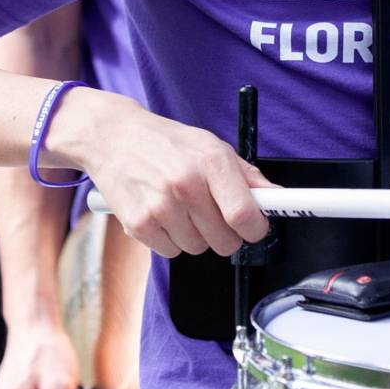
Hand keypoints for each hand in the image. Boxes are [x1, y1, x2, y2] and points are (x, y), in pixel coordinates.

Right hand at [47, 91, 272, 257]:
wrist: (112, 136)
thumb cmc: (167, 142)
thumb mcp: (211, 146)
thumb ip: (246, 175)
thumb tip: (276, 198)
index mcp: (211, 162)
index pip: (245, 215)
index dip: (256, 229)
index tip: (255, 227)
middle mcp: (186, 184)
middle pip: (225, 241)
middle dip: (225, 234)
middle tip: (213, 215)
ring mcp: (161, 206)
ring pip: (198, 248)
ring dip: (195, 235)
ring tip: (181, 208)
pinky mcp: (138, 224)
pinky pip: (170, 252)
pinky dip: (169, 239)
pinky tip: (162, 214)